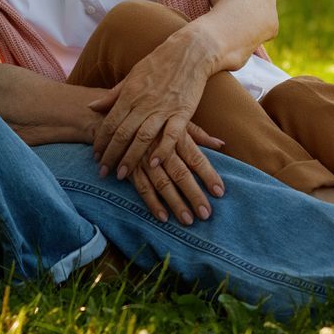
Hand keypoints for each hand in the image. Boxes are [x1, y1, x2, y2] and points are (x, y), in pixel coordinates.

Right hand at [88, 97, 226, 226]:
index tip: (220, 192)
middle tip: (206, 214)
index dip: (208, 175)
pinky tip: (163, 217)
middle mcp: (161, 148)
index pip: (196, 158)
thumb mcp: (174, 119)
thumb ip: (199, 134)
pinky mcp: (130, 168)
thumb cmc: (150, 116)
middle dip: (194, 195)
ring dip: (175, 203)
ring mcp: (144, 159)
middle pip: (181, 174)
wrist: (111, 113)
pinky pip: (141, 187)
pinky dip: (152, 203)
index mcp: (175, 135)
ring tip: (188, 220)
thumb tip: (221, 144)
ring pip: (162, 184)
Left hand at [89, 29, 213, 181]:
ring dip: (131, 158)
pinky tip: (154, 164)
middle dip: (111, 155)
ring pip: (143, 137)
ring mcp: (164, 108)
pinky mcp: (183, 112)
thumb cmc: (158, 64)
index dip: (101, 141)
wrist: (189, 52)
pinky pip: (171, 135)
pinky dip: (163, 150)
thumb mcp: (132, 76)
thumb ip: (112, 95)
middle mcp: (144, 103)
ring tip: (121, 175)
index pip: (110, 122)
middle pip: (123, 134)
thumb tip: (91, 106)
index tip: (95, 157)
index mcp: (129, 94)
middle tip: (103, 173)